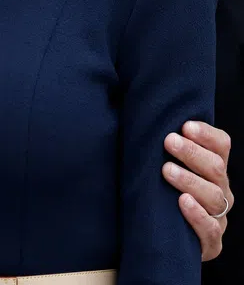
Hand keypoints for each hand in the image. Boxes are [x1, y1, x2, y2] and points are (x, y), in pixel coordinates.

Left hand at [162, 120, 232, 260]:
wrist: (161, 238)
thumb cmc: (158, 193)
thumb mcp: (162, 168)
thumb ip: (161, 150)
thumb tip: (143, 122)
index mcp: (212, 169)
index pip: (221, 146)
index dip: (207, 134)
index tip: (185, 125)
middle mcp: (220, 190)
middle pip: (216, 168)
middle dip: (192, 152)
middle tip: (169, 141)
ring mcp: (218, 217)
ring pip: (214, 196)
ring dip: (191, 180)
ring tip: (167, 170)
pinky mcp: (210, 242)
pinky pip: (210, 228)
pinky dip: (197, 214)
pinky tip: (183, 201)